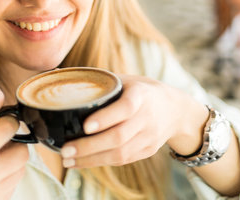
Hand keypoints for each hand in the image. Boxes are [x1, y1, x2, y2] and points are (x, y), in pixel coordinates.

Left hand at [60, 75, 206, 167]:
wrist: (176, 110)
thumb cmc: (142, 91)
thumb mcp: (128, 80)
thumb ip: (102, 82)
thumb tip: (63, 76)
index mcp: (141, 95)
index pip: (125, 108)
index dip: (105, 118)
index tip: (85, 126)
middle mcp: (147, 117)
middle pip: (119, 137)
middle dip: (89, 146)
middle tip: (65, 149)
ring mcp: (148, 137)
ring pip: (120, 153)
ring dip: (91, 159)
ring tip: (68, 159)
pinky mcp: (147, 151)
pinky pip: (123, 160)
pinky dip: (100, 162)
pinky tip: (81, 162)